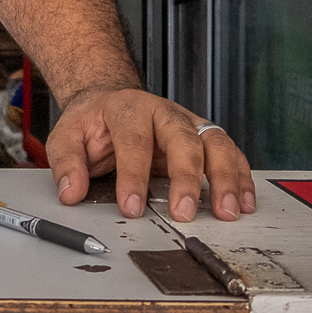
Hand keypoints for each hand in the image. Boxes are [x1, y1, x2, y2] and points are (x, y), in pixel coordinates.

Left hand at [45, 87, 256, 221]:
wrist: (111, 100)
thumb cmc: (93, 122)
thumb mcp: (67, 135)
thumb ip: (67, 163)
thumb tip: (70, 193)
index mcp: (128, 108)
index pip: (134, 140)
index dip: (134, 174)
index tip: (131, 206)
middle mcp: (163, 112)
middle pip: (183, 139)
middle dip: (186, 177)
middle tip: (185, 212)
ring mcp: (188, 122)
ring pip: (215, 143)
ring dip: (225, 177)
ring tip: (227, 210)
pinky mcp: (204, 136)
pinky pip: (230, 152)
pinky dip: (240, 177)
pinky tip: (244, 202)